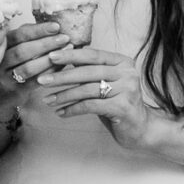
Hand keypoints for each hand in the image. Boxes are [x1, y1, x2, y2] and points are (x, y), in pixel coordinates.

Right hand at [0, 21, 59, 122]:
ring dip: (49, 59)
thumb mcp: (12, 47)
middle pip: (22, 51)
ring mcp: (6, 78)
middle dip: (46, 43)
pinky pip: (35, 82)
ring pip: (28, 68)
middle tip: (64, 38)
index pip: (18, 35)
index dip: (37, 30)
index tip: (56, 26)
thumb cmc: (9, 65)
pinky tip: (62, 65)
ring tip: (67, 50)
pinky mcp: (16, 91)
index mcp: (1, 45)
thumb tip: (52, 25)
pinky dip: (50, 72)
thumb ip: (27, 36)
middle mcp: (0, 61)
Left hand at [33, 44, 157, 149]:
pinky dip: (73, 109)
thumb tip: (62, 59)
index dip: (70, 54)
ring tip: (48, 100)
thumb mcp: (105, 84)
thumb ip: (90, 72)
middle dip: (62, 76)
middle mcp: (127, 73)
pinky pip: (91, 106)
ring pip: (87, 89)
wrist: (141, 129)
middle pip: (88, 72)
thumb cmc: (118, 104)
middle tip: (42, 80)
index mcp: (123, 62)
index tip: (50, 56)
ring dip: (64, 95)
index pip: (93, 54)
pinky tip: (61, 113)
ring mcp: (127, 90)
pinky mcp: (123, 108)